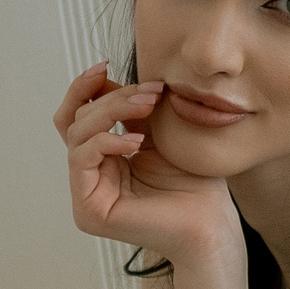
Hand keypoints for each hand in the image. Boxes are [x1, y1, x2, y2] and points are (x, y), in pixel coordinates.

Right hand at [54, 66, 241, 266]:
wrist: (212, 222)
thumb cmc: (195, 182)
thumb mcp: (158, 131)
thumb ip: (131, 110)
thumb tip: (103, 75)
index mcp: (104, 161)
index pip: (78, 117)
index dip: (85, 88)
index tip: (105, 65)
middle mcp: (90, 178)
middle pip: (77, 121)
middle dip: (111, 98)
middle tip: (150, 92)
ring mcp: (86, 196)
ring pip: (78, 135)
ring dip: (111, 112)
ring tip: (148, 108)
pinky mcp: (89, 211)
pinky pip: (81, 159)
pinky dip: (107, 141)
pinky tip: (136, 141)